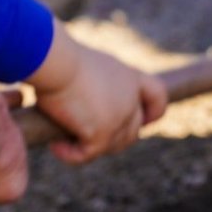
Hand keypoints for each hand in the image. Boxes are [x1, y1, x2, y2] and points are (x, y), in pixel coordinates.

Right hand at [27, 22, 166, 163]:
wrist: (54, 59)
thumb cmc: (59, 56)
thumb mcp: (82, 67)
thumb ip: (90, 87)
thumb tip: (77, 107)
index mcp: (129, 77)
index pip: (157, 96)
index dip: (152, 112)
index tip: (143, 121)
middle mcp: (130, 99)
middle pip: (133, 131)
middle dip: (111, 139)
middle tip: (81, 137)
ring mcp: (119, 118)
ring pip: (112, 146)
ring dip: (89, 147)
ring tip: (62, 140)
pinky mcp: (102, 134)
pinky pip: (86, 155)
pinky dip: (70, 154)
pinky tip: (54, 146)